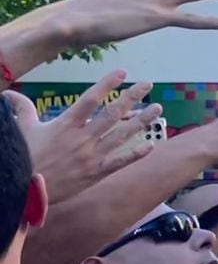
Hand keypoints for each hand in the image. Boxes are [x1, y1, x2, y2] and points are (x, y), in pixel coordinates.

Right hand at [6, 73, 158, 202]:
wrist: (24, 191)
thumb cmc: (23, 158)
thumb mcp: (22, 130)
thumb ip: (22, 108)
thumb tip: (8, 92)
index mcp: (65, 124)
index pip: (90, 99)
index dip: (107, 84)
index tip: (122, 72)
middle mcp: (82, 138)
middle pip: (112, 114)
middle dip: (131, 98)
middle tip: (147, 85)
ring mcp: (91, 156)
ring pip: (121, 135)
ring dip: (141, 121)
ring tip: (157, 109)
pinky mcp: (95, 173)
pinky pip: (119, 162)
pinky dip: (135, 154)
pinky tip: (151, 144)